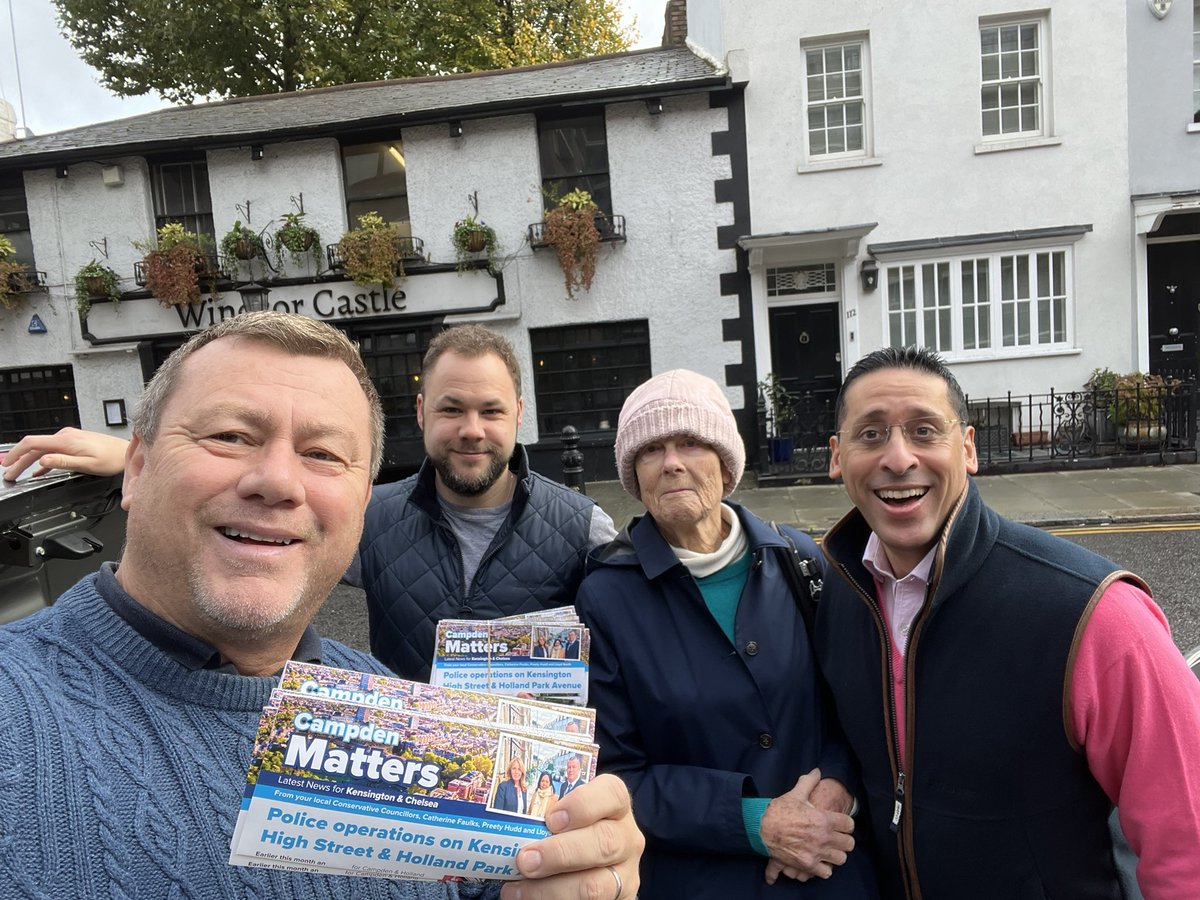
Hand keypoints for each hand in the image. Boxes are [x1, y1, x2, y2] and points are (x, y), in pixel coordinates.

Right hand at [1, 428, 129, 480]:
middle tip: (9, 474)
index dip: (16, 454)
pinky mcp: (73, 442)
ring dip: (29, 461)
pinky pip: (52, 451)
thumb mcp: (87, 464)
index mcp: (66, 441)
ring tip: (19, 473)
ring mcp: (69, 438)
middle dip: (19, 461)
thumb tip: (43, 461)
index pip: (32, 443)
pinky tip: (39, 470)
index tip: (8, 464)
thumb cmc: (112, 458)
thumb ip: (64, 462)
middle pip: (34, 447)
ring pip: (42, 449)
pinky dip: (42, 460)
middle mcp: (65, 436)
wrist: (126, 451)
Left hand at [502, 774, 642, 899]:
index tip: (550, 819)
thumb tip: (500, 811)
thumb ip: (545, 811)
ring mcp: (624, 874)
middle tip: (524, 859)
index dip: (583, 805)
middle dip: (560, 853)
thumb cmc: (568, 831)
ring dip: (551, 889)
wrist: (587, 867)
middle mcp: (626, 837)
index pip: (611, 794)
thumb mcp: (565, 815)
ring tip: (516, 889)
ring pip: (595, 885)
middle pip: (604, 842)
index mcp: (615, 805)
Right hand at [759, 768, 854, 881]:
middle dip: (843, 841)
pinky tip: (818, 861)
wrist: (761, 828)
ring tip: (828, 851)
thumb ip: (809, 782)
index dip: (846, 825)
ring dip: (835, 855)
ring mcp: (816, 852)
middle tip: (836, 839)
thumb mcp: (795, 794)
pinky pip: (827, 872)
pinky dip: (824, 869)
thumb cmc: (779, 811)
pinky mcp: (808, 865)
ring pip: (841, 859)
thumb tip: (817, 771)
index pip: (849, 825)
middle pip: (849, 844)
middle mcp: (823, 836)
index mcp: (823, 818)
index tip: (841, 825)